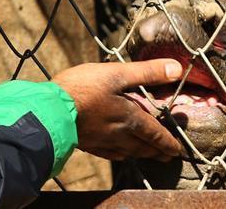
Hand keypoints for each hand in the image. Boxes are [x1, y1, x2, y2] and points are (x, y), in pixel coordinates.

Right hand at [52, 59, 184, 161]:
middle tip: (167, 156)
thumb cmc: (83, 89)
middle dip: (157, 151)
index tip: (176, 150)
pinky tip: (118, 153)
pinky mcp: (86, 143)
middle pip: (143, 146)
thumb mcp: (117, 74)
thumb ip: (147, 72)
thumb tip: (176, 69)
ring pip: (127, 151)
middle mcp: (118, 134)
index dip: (167, 141)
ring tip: (148, 155)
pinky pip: (109, 153)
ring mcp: (101, 141)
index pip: (155, 133)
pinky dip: (119, 154)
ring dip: (141, 153)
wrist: (48, 112)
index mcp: (130, 118)